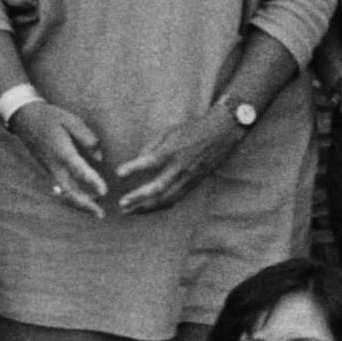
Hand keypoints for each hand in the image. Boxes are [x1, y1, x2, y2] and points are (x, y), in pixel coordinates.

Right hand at [7, 99, 113, 211]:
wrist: (25, 119)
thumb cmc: (51, 118)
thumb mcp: (72, 120)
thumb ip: (87, 138)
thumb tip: (99, 157)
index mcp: (62, 151)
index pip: (79, 170)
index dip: (92, 181)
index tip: (104, 192)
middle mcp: (55, 165)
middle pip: (69, 190)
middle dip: (85, 204)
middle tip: (101, 215)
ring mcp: (51, 170)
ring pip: (65, 192)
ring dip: (80, 204)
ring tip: (97, 212)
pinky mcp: (50, 171)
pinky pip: (62, 188)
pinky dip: (73, 197)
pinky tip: (86, 202)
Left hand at [111, 108, 250, 214]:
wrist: (222, 132)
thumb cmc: (194, 129)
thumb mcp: (170, 131)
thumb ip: (152, 146)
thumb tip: (138, 161)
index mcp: (174, 150)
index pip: (151, 161)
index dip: (134, 167)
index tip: (119, 173)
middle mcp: (181, 167)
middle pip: (158, 189)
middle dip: (138, 199)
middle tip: (122, 205)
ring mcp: (190, 177)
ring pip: (167, 199)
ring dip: (148, 207)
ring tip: (132, 211)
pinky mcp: (195, 183)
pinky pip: (176, 198)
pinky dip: (161, 205)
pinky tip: (150, 208)